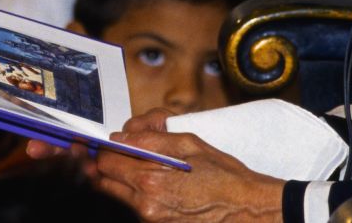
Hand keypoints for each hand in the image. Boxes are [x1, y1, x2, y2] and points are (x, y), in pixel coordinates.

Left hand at [94, 109, 284, 221]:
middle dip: (108, 167)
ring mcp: (151, 220)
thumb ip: (149, 140)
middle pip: (103, 183)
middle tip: (122, 156)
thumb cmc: (224, 175)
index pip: (105, 162)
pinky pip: (134, 210)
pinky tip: (157, 189)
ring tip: (141, 171)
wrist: (247, 210)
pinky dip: (136, 197)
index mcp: (150, 179)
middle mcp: (145, 204)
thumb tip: (120, 138)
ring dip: (120, 183)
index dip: (107, 150)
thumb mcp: (189, 144)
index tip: (114, 145)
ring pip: (117, 197)